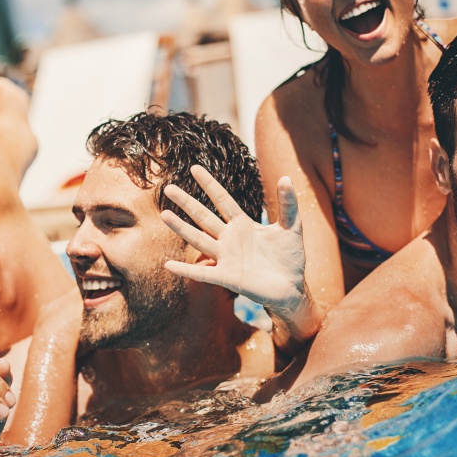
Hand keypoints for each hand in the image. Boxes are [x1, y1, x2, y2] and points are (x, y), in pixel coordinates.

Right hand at [160, 166, 318, 347]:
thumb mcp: (292, 227)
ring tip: (164, 214)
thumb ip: (288, 204)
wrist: (292, 288)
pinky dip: (186, 270)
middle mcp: (230, 239)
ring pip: (199, 240)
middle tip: (169, 188)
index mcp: (243, 225)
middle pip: (204, 217)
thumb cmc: (290, 258)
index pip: (223, 200)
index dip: (210, 185)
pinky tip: (169, 265)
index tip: (195, 168)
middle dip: (187, 202)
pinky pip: (203, 274)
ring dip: (181, 228)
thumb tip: (286, 177)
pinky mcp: (228, 278)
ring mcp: (226, 258)